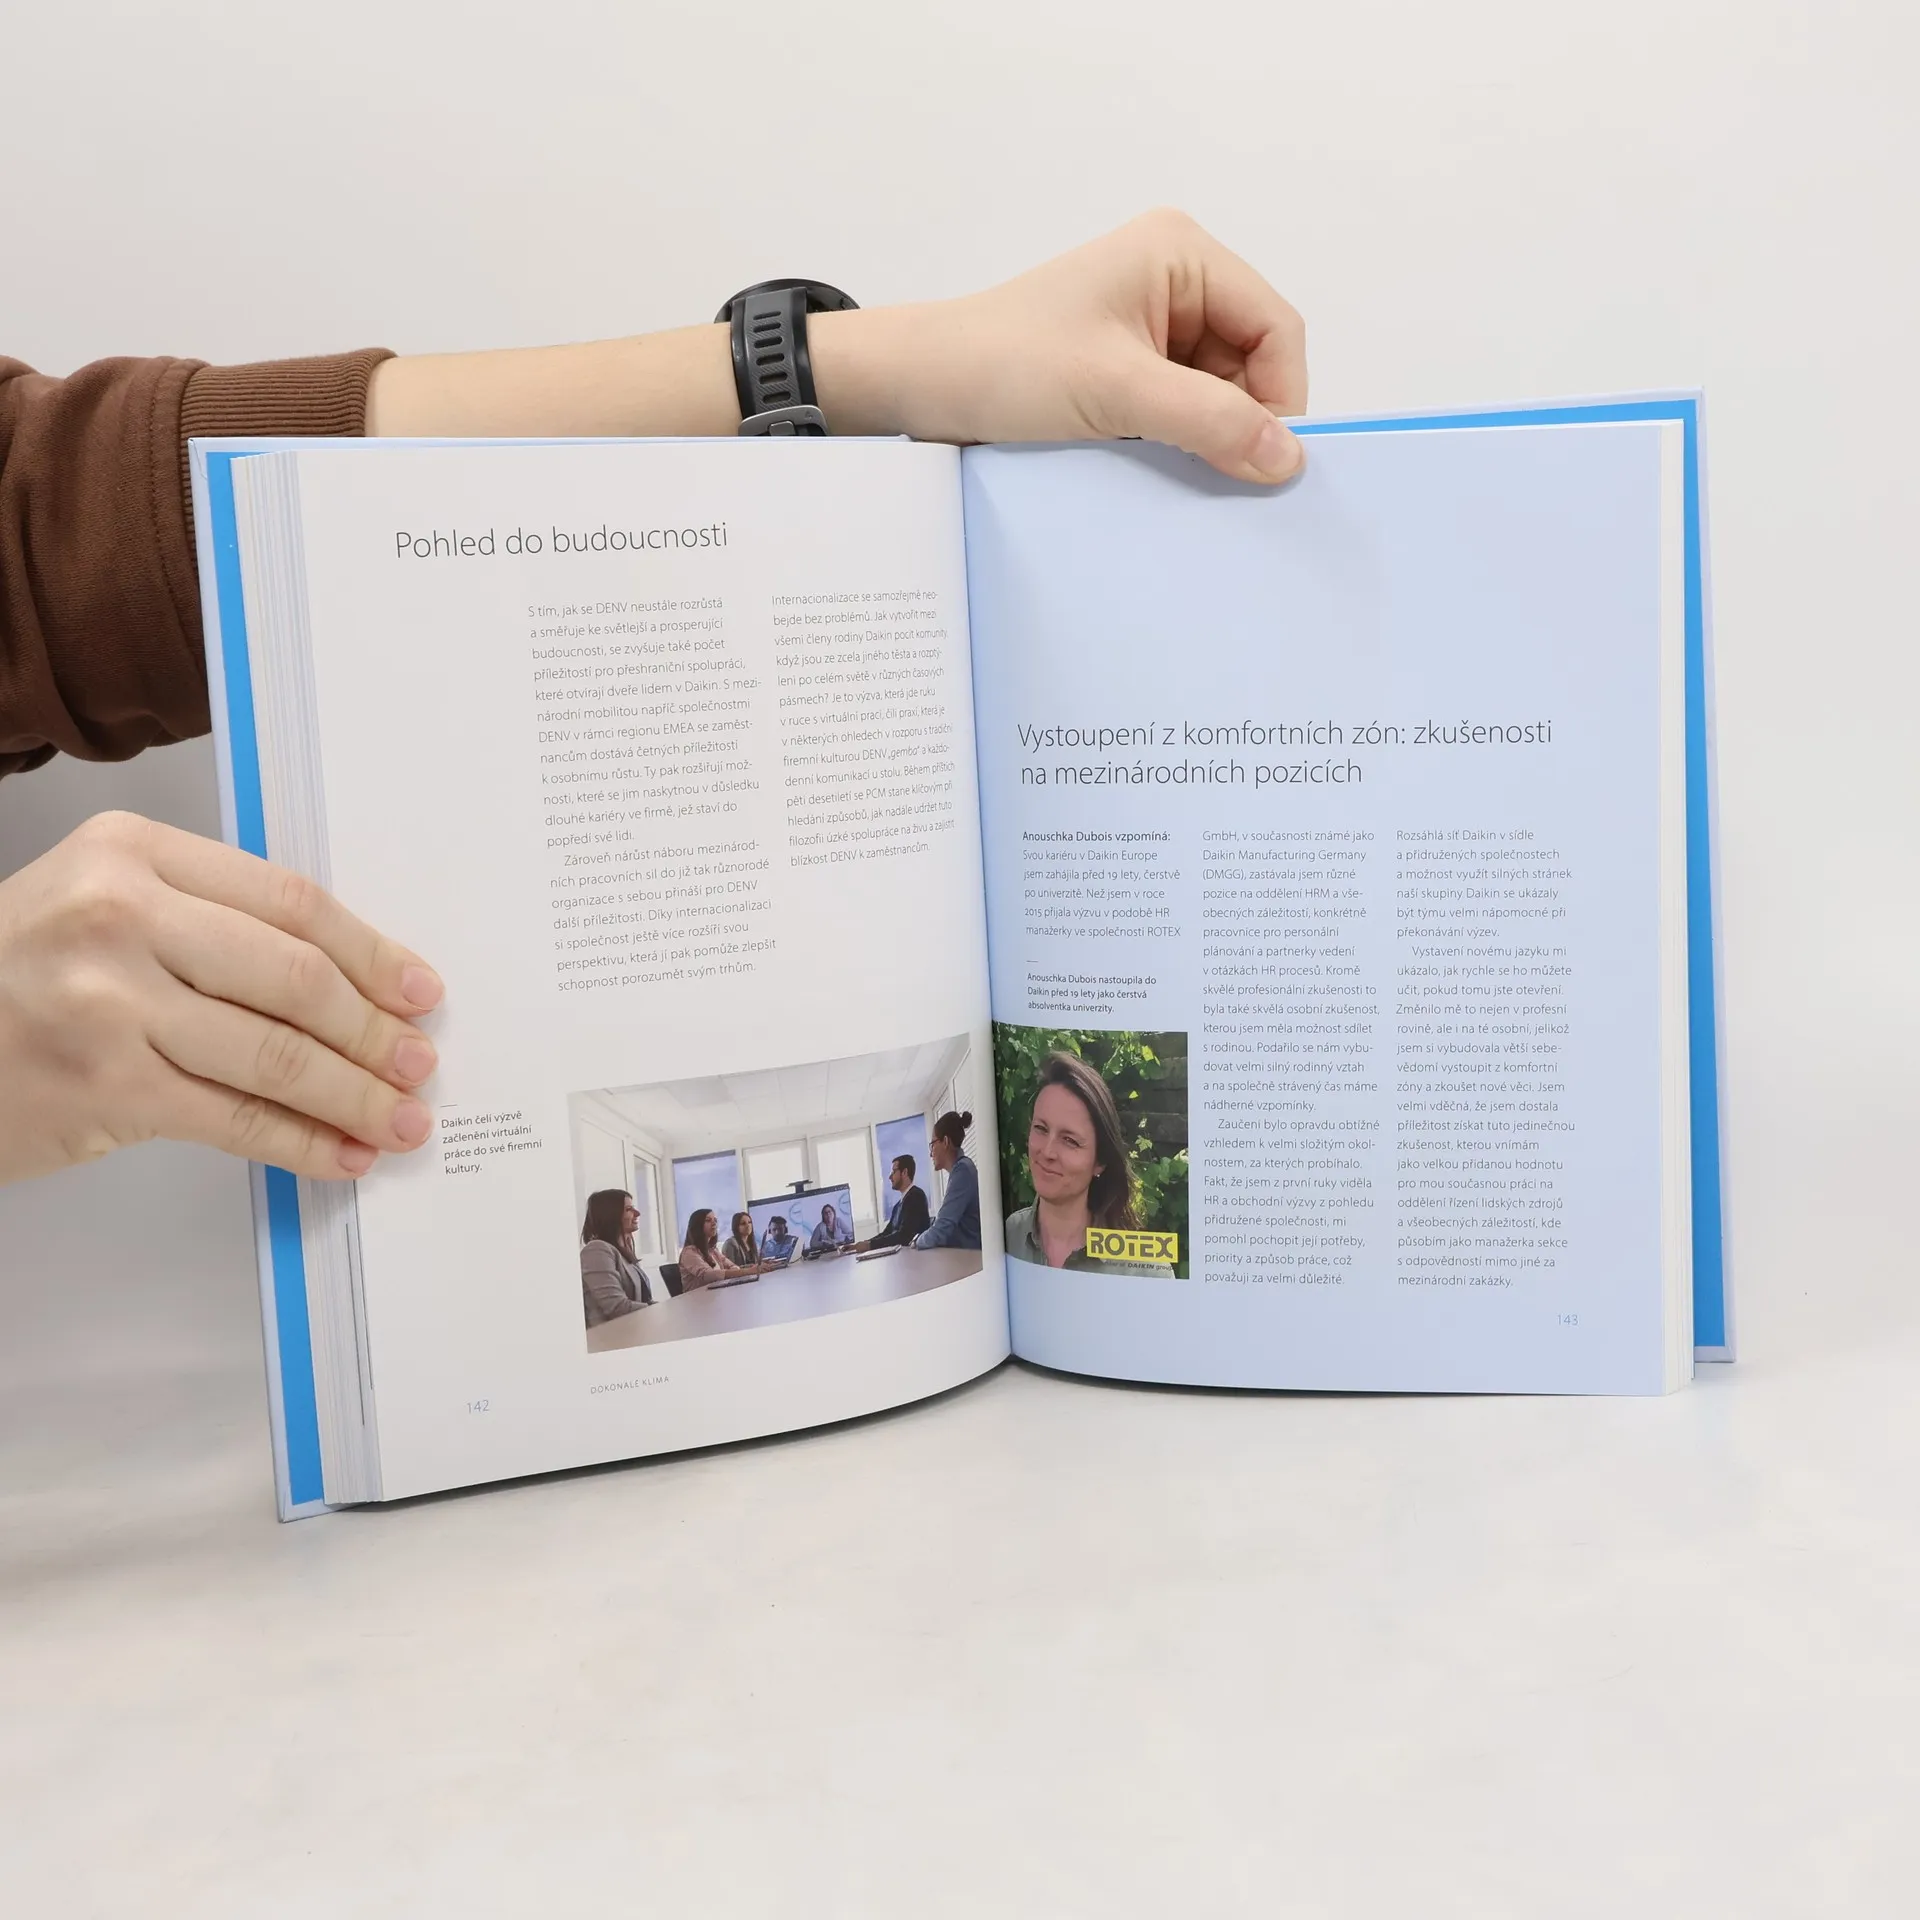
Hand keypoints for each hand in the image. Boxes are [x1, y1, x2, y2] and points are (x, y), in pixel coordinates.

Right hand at [0, 812, 442, 1185]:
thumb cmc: (20, 973)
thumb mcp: (105, 906)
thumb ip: (212, 921)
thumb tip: (353, 985)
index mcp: (134, 852)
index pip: (291, 902)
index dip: (372, 953)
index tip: (420, 991)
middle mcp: (120, 917)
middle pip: (295, 978)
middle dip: (374, 1032)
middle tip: (422, 1062)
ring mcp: (108, 1005)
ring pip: (276, 1055)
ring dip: (356, 1096)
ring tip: (403, 1119)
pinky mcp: (103, 1088)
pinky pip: (236, 1119)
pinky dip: (303, 1143)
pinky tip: (343, 1155)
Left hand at [814, 209, 1308, 483]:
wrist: (917, 389)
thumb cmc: (1005, 366)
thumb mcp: (1117, 392)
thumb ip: (1209, 421)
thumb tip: (1289, 459)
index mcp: (1180, 255)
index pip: (1275, 328)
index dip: (1282, 397)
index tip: (1270, 464)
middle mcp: (1174, 283)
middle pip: (1253, 364)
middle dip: (1244, 422)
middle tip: (1229, 484)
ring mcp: (1151, 330)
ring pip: (1219, 396)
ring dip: (1209, 440)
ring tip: (1187, 480)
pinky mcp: (1126, 373)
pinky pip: (1181, 414)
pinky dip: (1181, 446)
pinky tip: (1163, 474)